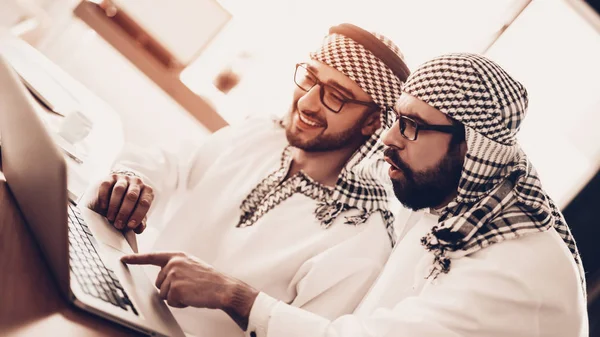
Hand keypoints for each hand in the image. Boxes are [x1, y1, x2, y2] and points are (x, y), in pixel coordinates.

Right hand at [88, 171, 153, 233]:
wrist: (115, 195)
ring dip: (114, 206)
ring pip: (119, 190)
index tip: (130, 226)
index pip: (144, 202)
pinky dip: (104, 198)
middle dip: (124, 212)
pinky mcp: (110, 177)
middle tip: (118, 224)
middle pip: (131, 196)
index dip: (138, 215)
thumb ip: (139, 223)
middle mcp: (137, 182)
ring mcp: (123, 178)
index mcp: (147, 191)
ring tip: (110, 218)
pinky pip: (106, 185)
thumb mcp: (135, 216)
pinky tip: (103, 207)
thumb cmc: (128, 208)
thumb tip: (140, 229)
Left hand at [121, 252, 257, 329]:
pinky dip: (180, 303)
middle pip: (158, 282)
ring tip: (192, 291)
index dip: (136, 259)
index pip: (152, 256)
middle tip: (189, 287)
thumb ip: (176, 267)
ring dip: (175, 297)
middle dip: (170, 289)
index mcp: (177, 256)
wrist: (223, 288)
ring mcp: (173, 275)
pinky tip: (191, 297)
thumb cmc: (210, 280)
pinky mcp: (174, 288)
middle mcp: (173, 263)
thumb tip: (162, 280)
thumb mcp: (192, 266)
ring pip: (162, 293)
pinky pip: (169, 301)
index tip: (123, 259)